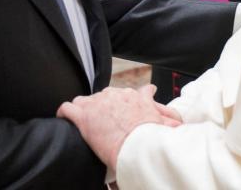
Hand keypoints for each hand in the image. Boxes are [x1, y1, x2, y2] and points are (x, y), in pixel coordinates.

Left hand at [57, 84, 181, 171]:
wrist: (138, 147)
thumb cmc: (151, 138)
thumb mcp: (164, 122)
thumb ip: (167, 114)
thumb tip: (176, 115)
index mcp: (133, 96)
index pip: (124, 94)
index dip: (119, 103)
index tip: (117, 110)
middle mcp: (115, 95)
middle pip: (103, 97)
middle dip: (101, 108)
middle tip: (102, 123)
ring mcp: (97, 104)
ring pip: (84, 101)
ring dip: (83, 109)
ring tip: (82, 120)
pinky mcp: (83, 115)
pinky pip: (67, 108)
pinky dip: (64, 112)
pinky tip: (64, 118)